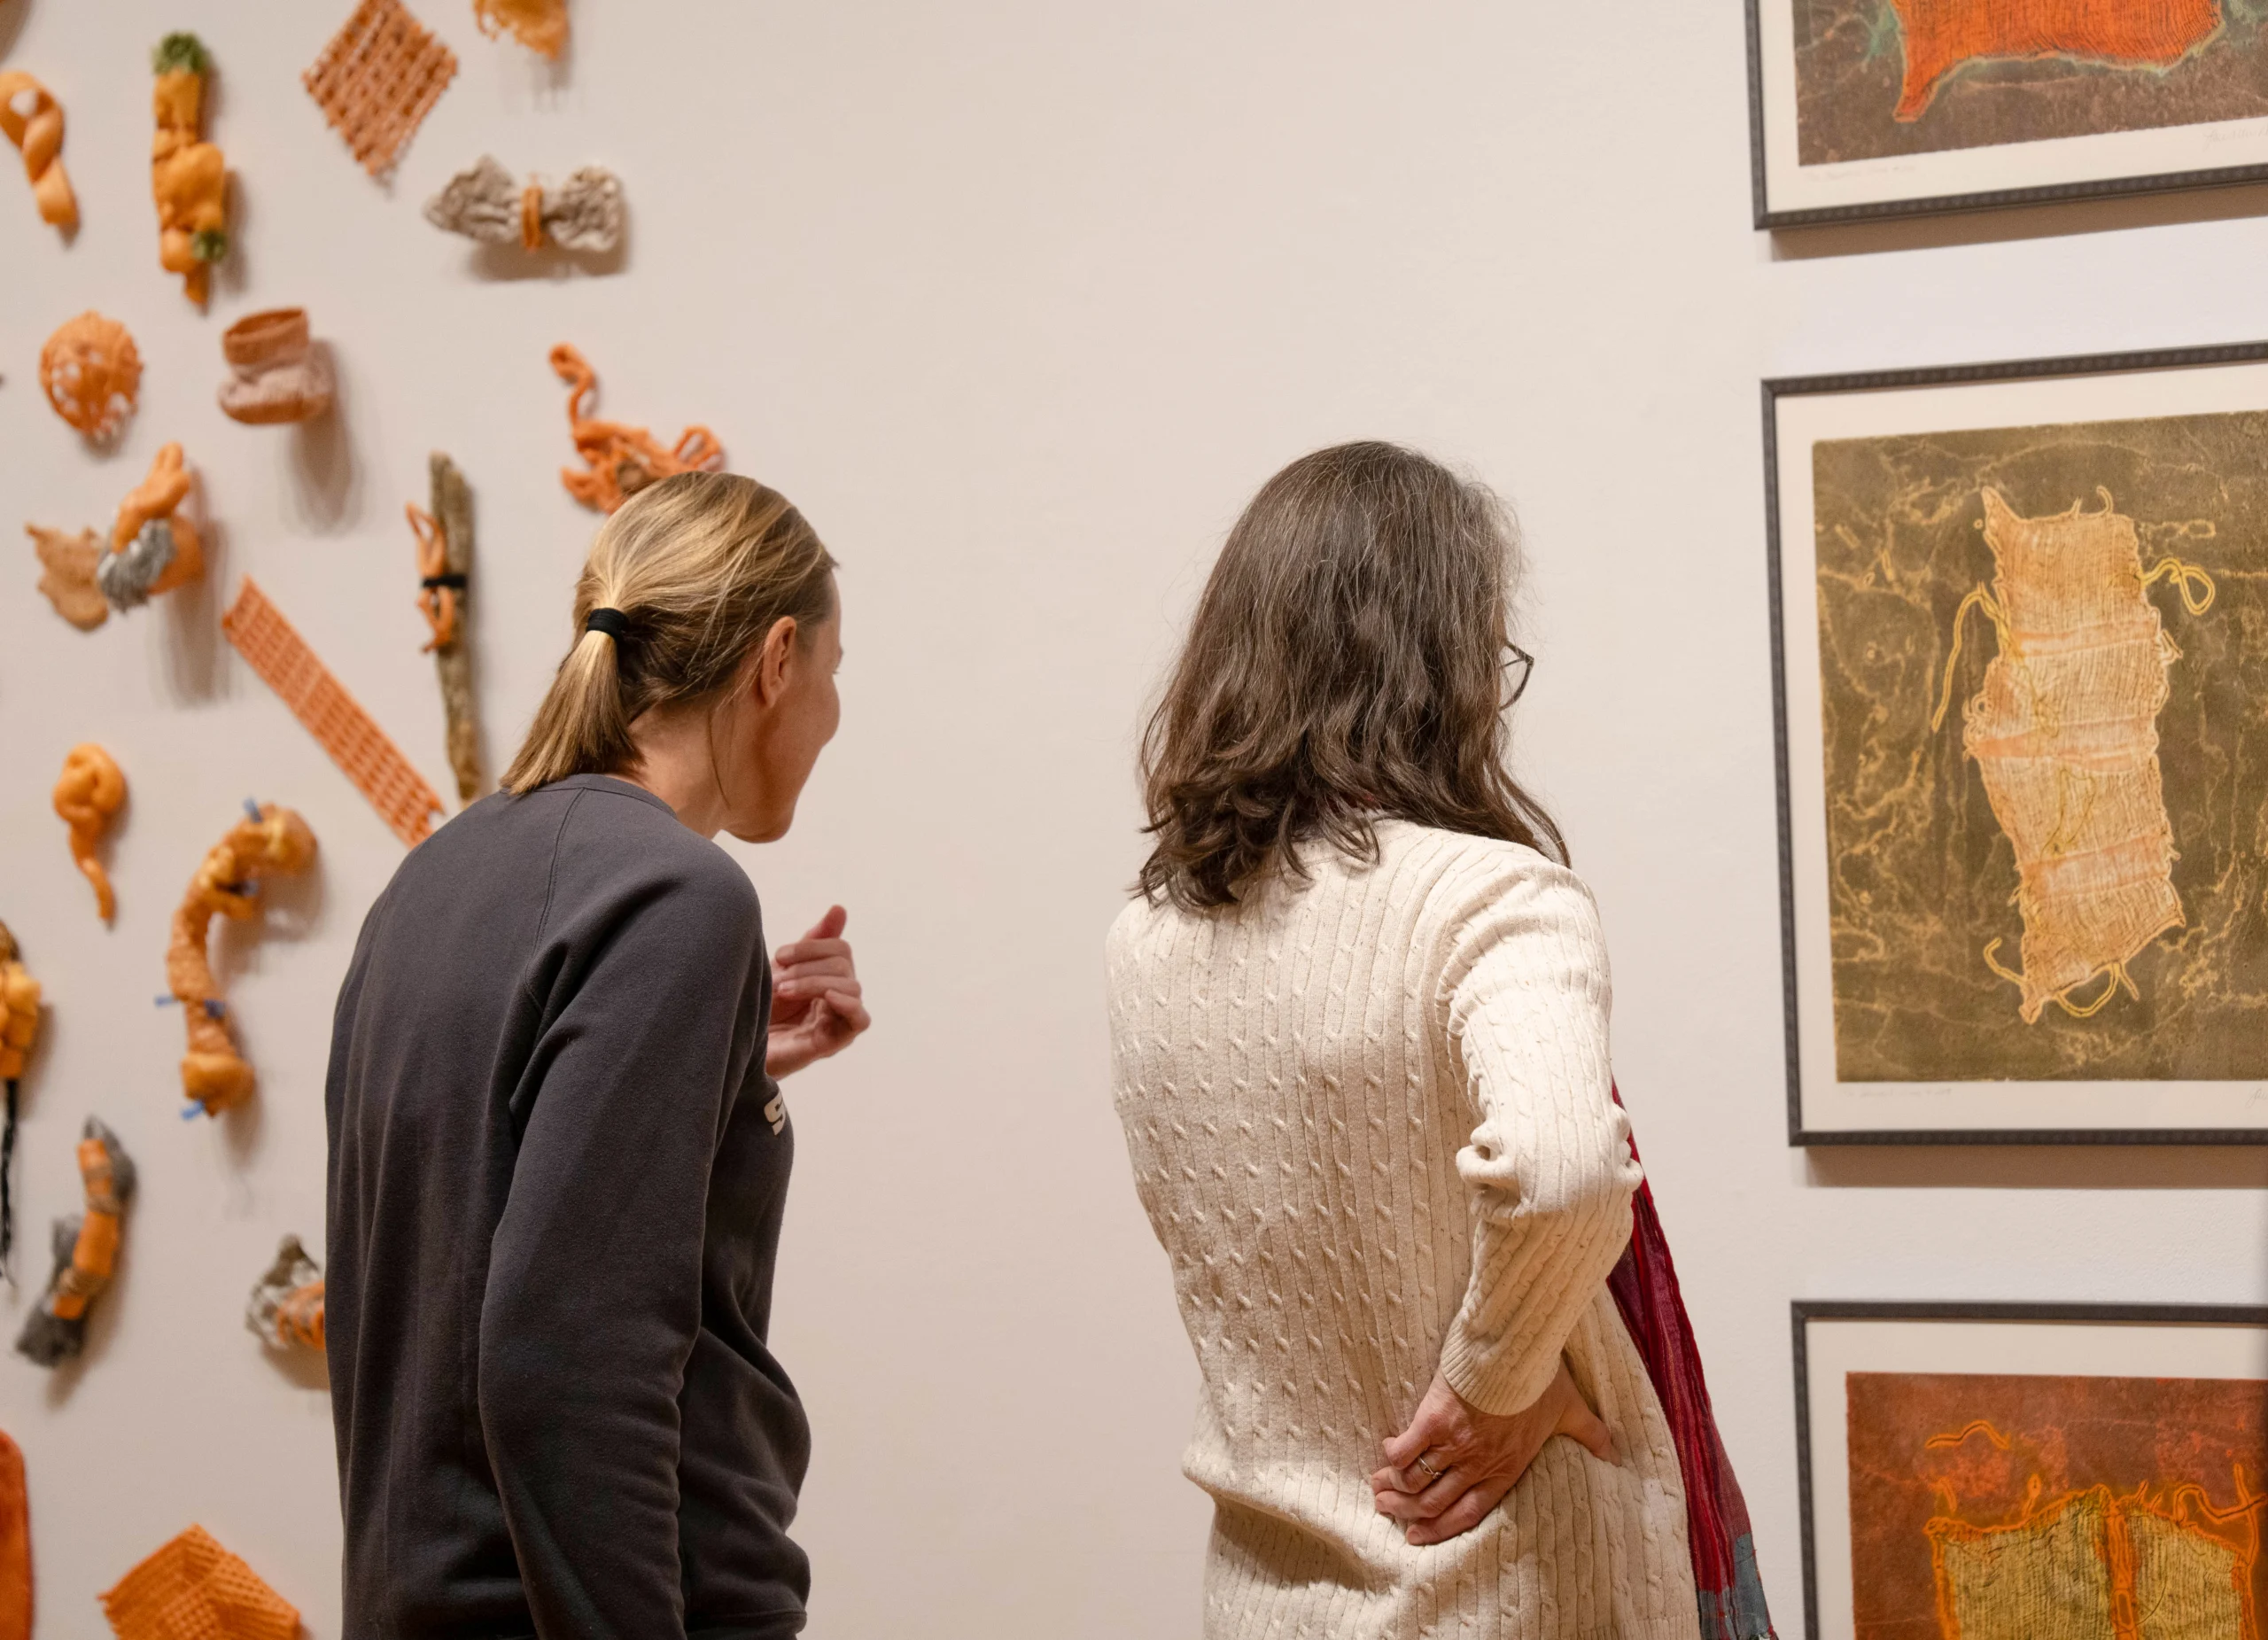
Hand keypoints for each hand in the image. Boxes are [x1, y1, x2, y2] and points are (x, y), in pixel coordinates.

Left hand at [765, 905, 870, 1077]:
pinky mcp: (833, 1042)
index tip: (779, 956)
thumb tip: (840, 908)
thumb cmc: (758, 1009)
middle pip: (844, 965)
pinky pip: (860, 1020)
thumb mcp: (782, 968)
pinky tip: (828, 997)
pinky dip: (849, 1004)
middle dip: (808, 966)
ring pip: (852, 987)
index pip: (840, 949)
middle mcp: (835, 997)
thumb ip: (813, 942)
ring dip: (815, 982)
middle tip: (778, 980)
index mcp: (826, 978)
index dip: (812, 947)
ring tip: (784, 991)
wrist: (733, 1045)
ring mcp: (836, 1020)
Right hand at [1369, 1359, 1613, 1546]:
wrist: (1517, 1348)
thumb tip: (1615, 1453)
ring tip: (1377, 1488)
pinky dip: (1393, 1456)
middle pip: (1434, 1501)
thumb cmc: (1543, 1379)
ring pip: (1417, 1478)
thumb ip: (1590, 1434)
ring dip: (1393, 1486)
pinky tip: (1385, 1455)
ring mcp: (1455, 1443)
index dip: (1441, 1530)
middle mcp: (1477, 1464)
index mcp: (1506, 1469)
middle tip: (1386, 1509)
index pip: (1469, 1512)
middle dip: (1408, 1511)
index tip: (1417, 1537)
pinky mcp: (1435, 1419)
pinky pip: (1407, 1449)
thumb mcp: (1571, 1410)